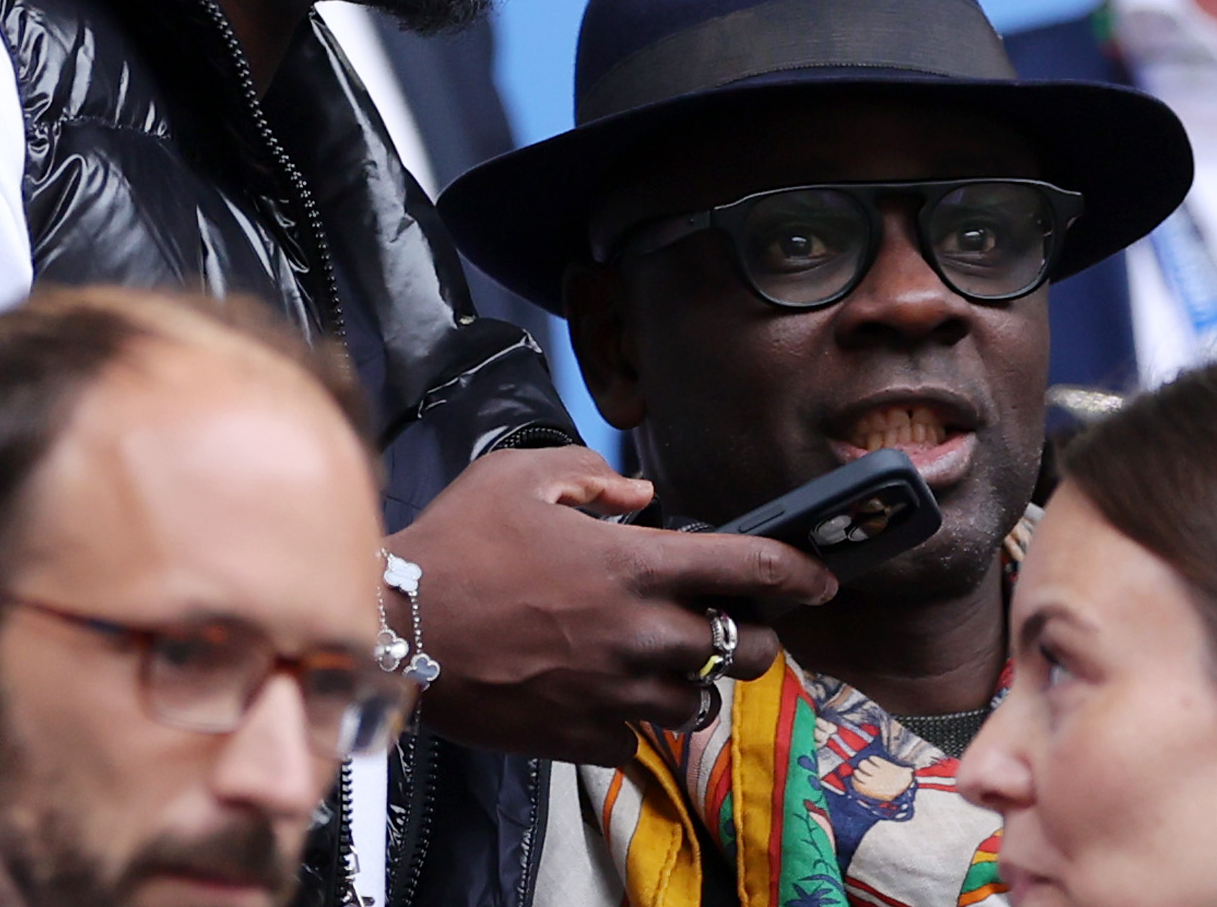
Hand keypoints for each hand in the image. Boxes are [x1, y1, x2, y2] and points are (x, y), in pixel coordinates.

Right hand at [386, 447, 837, 764]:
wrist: (395, 629)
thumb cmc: (456, 546)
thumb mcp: (519, 476)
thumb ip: (592, 478)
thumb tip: (637, 494)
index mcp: (635, 567)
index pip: (751, 567)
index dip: (800, 572)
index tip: (821, 577)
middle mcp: (640, 635)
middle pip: (746, 651)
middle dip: (753, 635)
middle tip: (734, 621)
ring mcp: (615, 694)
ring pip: (698, 704)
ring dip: (694, 682)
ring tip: (669, 661)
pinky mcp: (584, 736)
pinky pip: (637, 740)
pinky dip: (634, 720)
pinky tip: (610, 694)